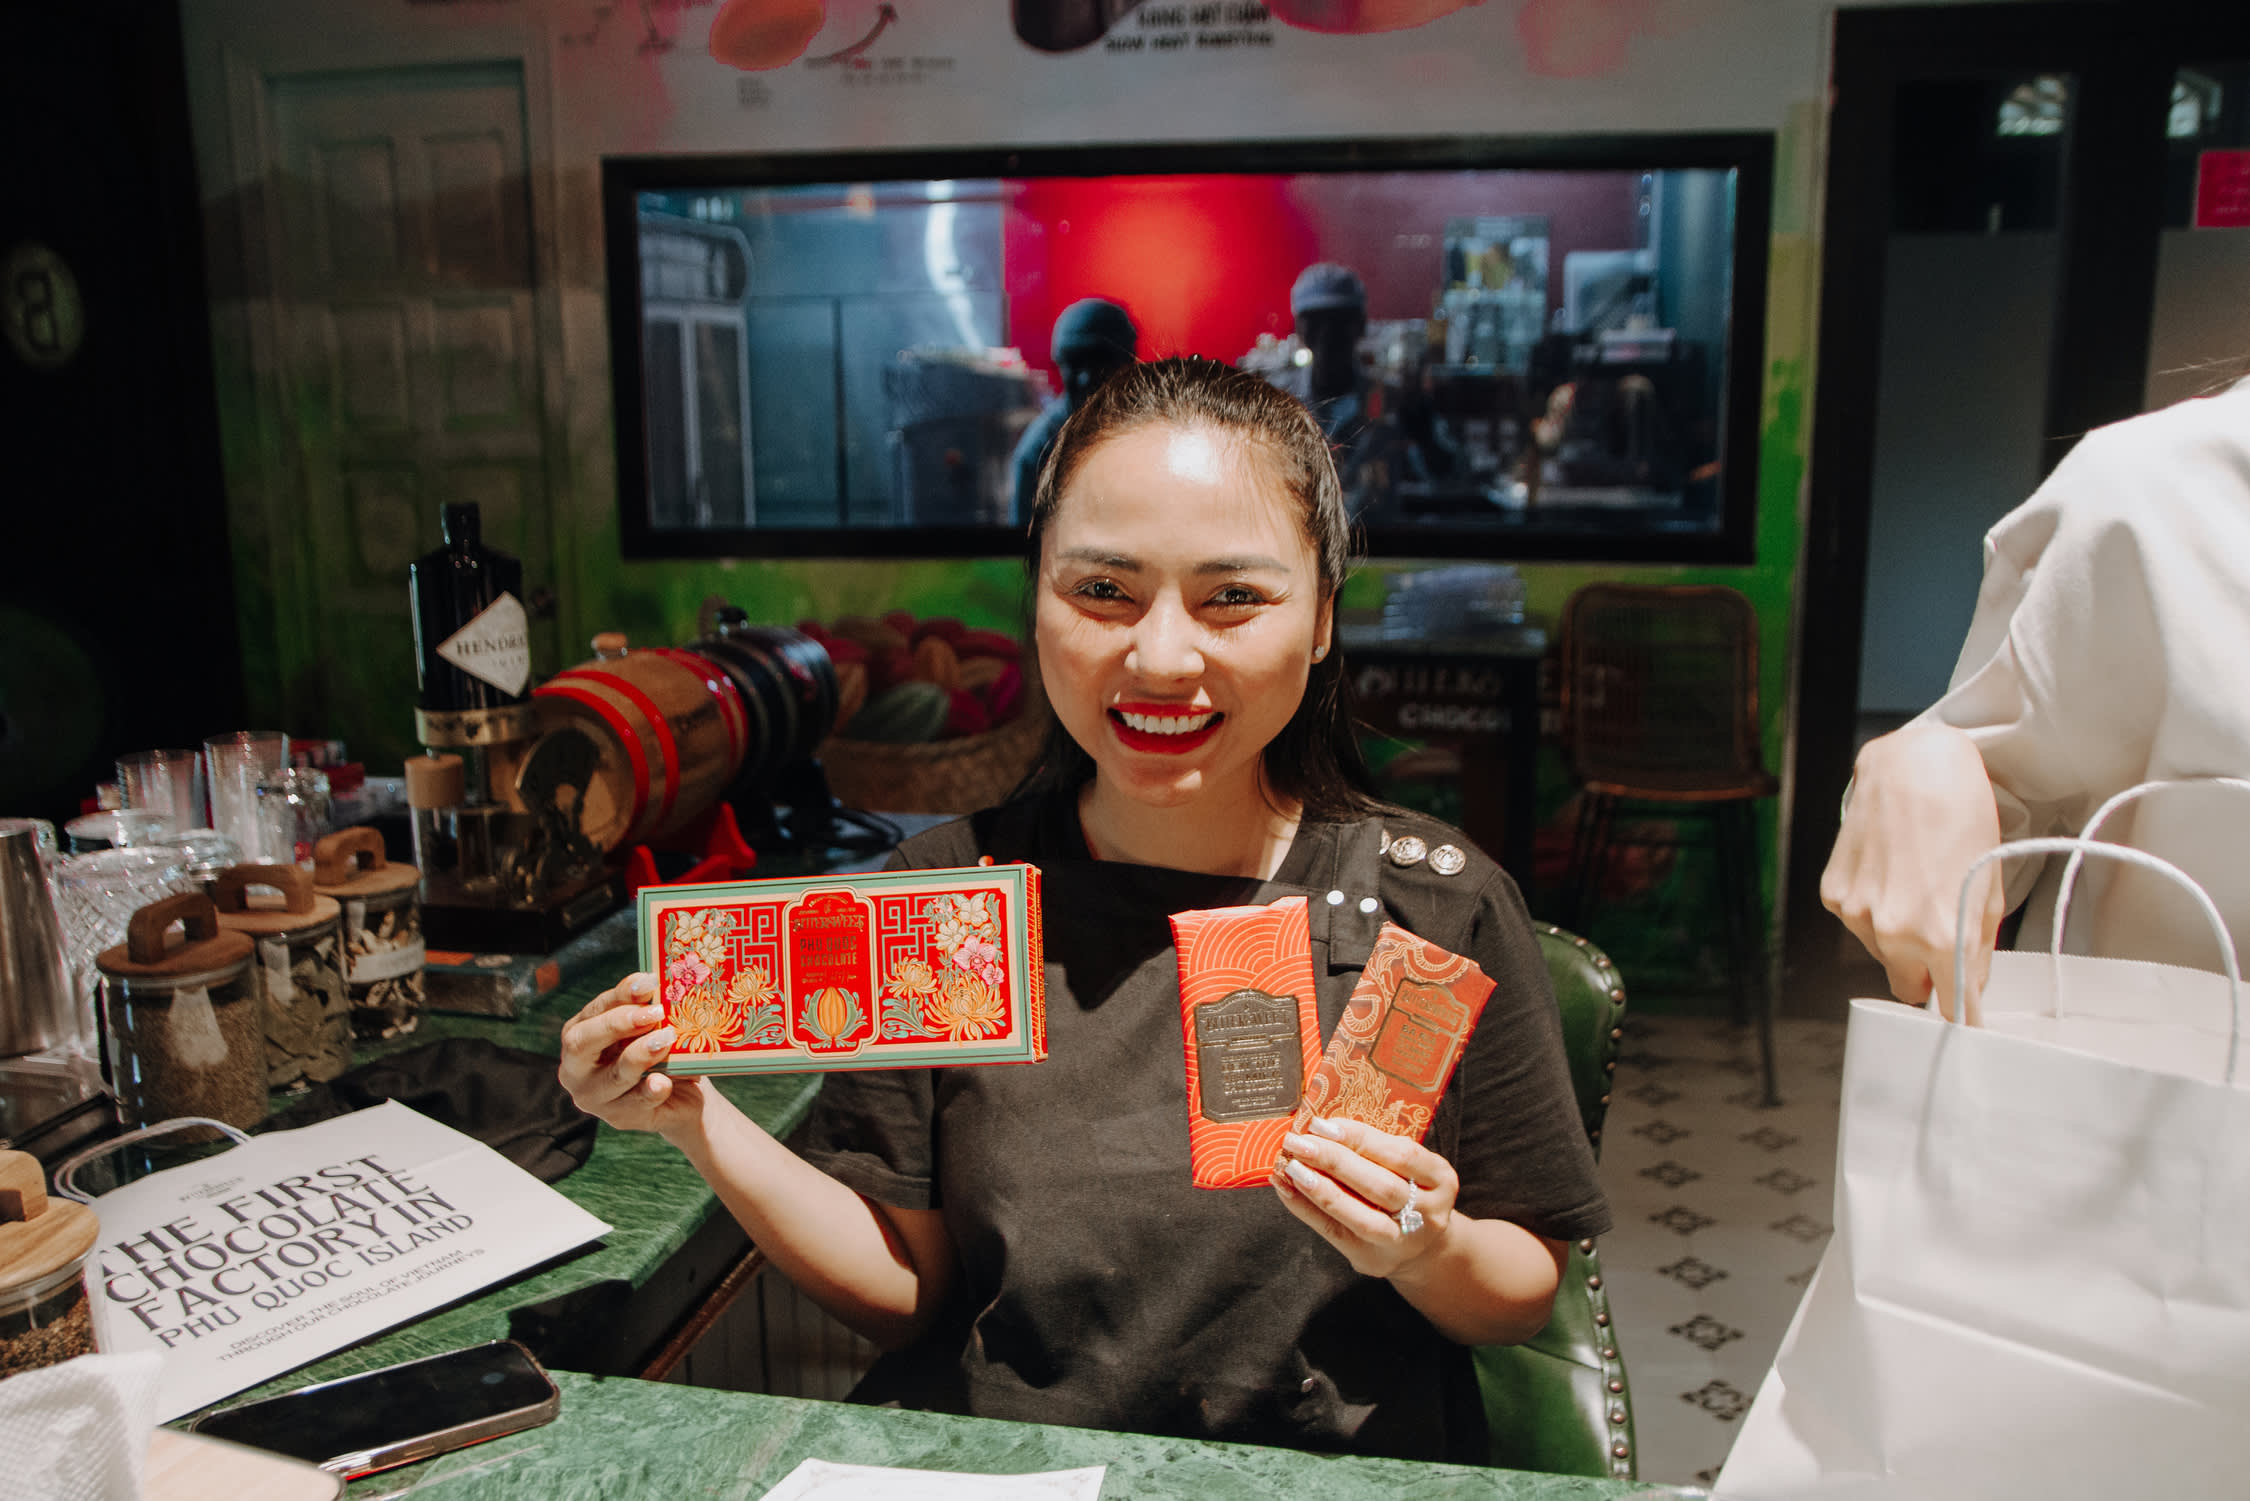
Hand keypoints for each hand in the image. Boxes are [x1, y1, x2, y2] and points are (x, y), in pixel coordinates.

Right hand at [557, 972, 707, 1138]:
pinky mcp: (619, 1118)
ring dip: (641, 1055)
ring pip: (612, 1075)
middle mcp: (576, 1067)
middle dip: (618, 1024)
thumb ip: (647, 1010)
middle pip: (582, 1042)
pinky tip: (663, 1082)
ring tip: (667, 1040)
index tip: (650, 982)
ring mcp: (594, 1097)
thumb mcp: (651, 1028)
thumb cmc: (659, 1051)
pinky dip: (651, 1091)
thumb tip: (654, 987)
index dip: (621, 994)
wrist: (682, 1095)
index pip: (594, 1010)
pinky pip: (635, 1104)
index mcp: (579, 1034)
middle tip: (655, 1012)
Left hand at [1270, 1115, 1457, 1278]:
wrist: (1423, 1247)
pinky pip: (1334, 1233)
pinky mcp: (1372, 1259)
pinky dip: (1305, 1209)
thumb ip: (1376, 1147)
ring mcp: (1402, 1241)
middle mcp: (1428, 1214)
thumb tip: (1321, 1125)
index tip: (1324, 1124)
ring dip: (1321, 1188)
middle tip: (1299, 1141)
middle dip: (1335, 1161)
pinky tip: (1286, 1188)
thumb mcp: (1409, 1167)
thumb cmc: (1406, 1191)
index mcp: (1440, 1179)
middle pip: (1381, 1186)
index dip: (1361, 1138)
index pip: (1402, 1155)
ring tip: (1291, 1166)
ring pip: (1361, 1216)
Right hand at [1820, 722, 2006, 1020]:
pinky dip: (1872, 909)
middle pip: (1908, 987)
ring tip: (1914, 886)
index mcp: (1943, 935)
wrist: (1914, 768)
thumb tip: (1967, 982)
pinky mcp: (1833, 894)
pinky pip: (1856, 923)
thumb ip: (1978, 945)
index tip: (1966, 1021)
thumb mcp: (1989, 887)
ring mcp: (1857, 914)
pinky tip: (1888, 872)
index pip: (1951, 1006)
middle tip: (1942, 939)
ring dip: (1897, 936)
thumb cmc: (1961, 817)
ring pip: (1880, 952)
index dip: (1961, 1014)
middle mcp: (1895, 932)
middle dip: (1927, 974)